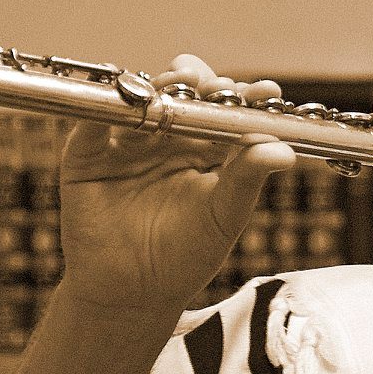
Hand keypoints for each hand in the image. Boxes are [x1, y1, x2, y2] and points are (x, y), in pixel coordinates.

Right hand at [56, 55, 296, 315]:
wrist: (131, 292)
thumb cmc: (185, 255)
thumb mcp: (223, 216)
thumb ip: (246, 179)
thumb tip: (284, 152)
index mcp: (207, 149)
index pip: (227, 112)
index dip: (245, 97)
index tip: (265, 90)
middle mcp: (168, 137)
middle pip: (183, 94)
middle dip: (200, 81)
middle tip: (214, 84)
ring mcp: (127, 141)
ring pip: (141, 99)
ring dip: (158, 86)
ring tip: (178, 84)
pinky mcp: (87, 152)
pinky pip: (92, 122)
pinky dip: (104, 104)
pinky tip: (120, 96)